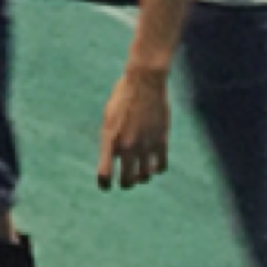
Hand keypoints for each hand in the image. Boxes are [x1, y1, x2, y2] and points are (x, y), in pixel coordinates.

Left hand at [97, 68, 171, 190]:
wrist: (144, 81)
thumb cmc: (123, 96)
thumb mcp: (109, 117)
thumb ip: (110, 140)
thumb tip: (116, 157)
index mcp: (110, 139)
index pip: (105, 174)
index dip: (104, 184)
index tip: (106, 185)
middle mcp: (127, 145)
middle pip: (126, 181)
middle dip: (125, 183)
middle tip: (126, 180)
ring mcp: (145, 144)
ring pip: (144, 177)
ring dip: (141, 177)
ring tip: (140, 172)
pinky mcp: (161, 141)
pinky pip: (161, 166)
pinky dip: (157, 169)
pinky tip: (154, 164)